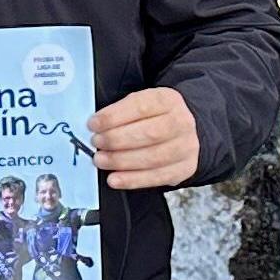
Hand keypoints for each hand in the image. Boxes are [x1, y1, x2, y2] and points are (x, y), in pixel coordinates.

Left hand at [88, 86, 202, 190]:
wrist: (182, 131)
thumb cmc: (154, 117)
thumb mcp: (140, 104)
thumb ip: (120, 113)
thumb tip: (95, 126)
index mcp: (169, 100)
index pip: (141, 107)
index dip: (114, 117)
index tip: (94, 124)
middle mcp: (182, 122)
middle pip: (149, 133)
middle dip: (116, 140)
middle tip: (96, 143)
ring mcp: (186, 147)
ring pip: (153, 157)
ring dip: (121, 161)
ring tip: (101, 160)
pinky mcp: (184, 168)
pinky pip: (157, 177)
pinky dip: (132, 180)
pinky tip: (115, 179)